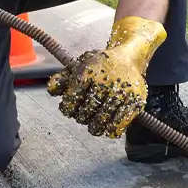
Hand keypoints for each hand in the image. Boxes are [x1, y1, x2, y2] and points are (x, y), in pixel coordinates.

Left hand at [47, 17, 166, 137]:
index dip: (67, 108)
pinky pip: (120, 123)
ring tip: (92, 125)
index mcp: (89, 71)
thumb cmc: (101, 64)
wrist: (129, 57)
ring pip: (102, 119)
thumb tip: (52, 90)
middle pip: (87, 111)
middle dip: (81, 116)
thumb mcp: (80, 64)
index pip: (72, 97)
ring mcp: (121, 92)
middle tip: (81, 116)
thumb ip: (63, 78)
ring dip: (94, 126)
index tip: (68, 109)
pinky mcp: (134, 101)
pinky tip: (107, 128)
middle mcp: (105, 81)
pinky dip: (111, 129)